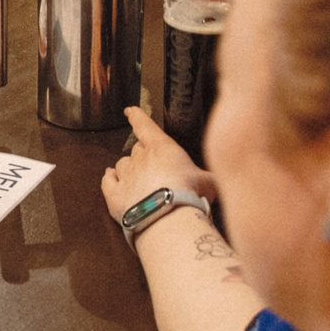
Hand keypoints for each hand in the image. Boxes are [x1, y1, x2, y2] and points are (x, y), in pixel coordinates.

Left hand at [101, 105, 216, 221]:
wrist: (168, 219)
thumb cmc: (190, 196)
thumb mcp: (209, 183)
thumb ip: (209, 177)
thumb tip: (222, 178)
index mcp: (162, 149)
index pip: (145, 126)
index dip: (137, 117)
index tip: (130, 111)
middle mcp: (140, 158)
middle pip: (137, 149)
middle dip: (144, 154)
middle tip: (154, 166)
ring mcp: (125, 176)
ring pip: (121, 164)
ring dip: (128, 167)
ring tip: (136, 176)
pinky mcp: (114, 194)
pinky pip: (106, 181)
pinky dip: (108, 177)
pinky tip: (109, 177)